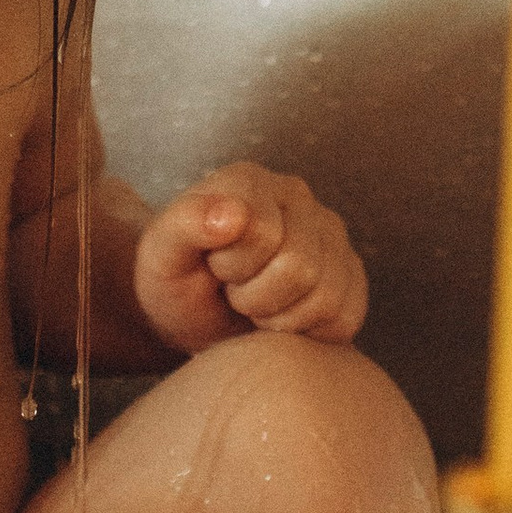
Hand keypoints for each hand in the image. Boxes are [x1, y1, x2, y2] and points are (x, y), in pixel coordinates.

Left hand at [134, 165, 366, 351]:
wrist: (197, 315)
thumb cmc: (177, 282)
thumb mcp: (161, 256)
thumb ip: (185, 225)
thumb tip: (233, 214)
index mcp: (250, 181)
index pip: (264, 234)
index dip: (233, 267)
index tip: (214, 267)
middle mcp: (297, 198)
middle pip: (300, 267)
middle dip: (256, 297)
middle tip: (234, 292)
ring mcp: (330, 235)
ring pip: (326, 295)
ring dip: (281, 318)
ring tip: (256, 303)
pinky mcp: (351, 274)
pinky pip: (346, 317)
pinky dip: (310, 331)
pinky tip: (283, 316)